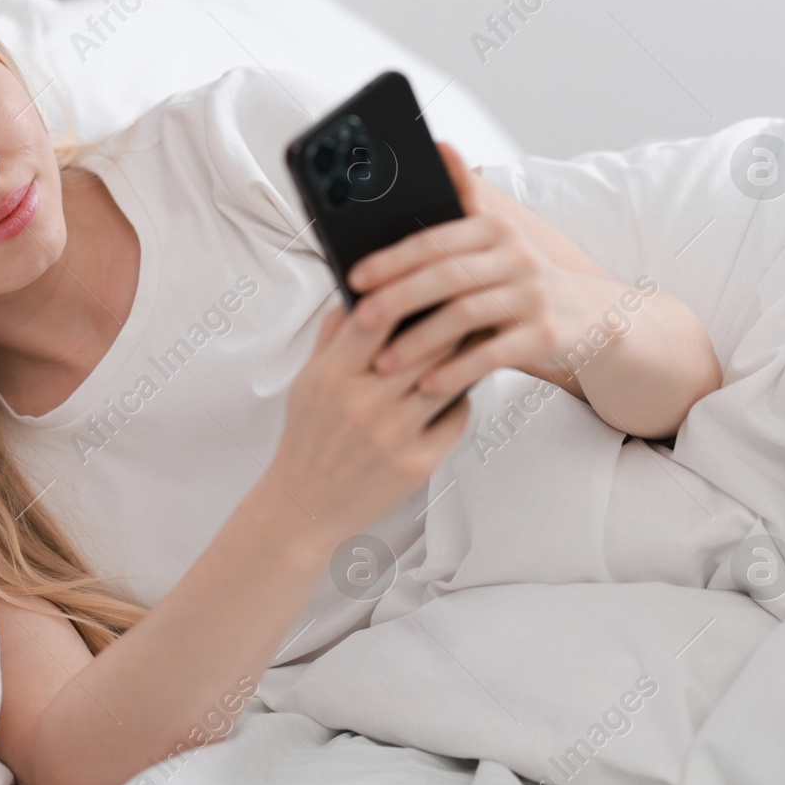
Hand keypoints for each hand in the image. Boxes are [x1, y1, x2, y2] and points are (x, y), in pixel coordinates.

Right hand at [269, 303, 469, 537]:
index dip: (404, 291)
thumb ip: (333, 337)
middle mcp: (362, 404)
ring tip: (479, 335)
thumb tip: (362, 292)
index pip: (374, 317)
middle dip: (450, 317)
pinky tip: (461, 386)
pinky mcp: (417, 464)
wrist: (305, 508)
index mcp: (331, 377)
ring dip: (467, 354)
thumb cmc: (308, 439)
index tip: (426, 276)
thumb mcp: (306, 382)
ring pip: (447, 377)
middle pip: (423, 343)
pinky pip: (457, 416)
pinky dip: (463, 397)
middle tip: (472, 296)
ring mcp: (392, 435)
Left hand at [345, 142, 600, 400]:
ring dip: (421, 341)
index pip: (435, 240)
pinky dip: (457, 371)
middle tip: (361, 320)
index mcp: (494, 229)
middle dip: (399, 298)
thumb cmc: (517, 279)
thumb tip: (438, 144)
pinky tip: (427, 386)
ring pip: (467, 314)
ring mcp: (534, 295)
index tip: (354, 279)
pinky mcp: (546, 334)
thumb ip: (462, 199)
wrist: (587, 317)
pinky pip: (494, 354)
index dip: (392, 259)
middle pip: (447, 275)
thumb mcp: (493, 237)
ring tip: (383, 363)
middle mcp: (517, 255)